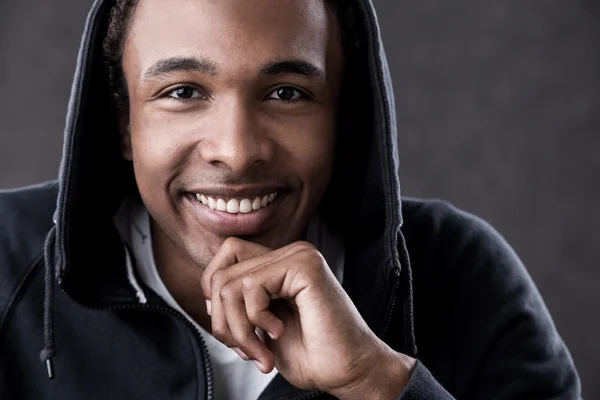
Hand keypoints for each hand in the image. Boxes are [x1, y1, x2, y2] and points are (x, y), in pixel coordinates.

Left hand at [200, 237, 413, 398]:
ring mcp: (298, 255)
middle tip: (247, 350)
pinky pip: (250, 286)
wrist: (349, 371)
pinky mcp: (304, 265)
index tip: (236, 334)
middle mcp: (289, 254)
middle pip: (220, 274)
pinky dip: (255, 320)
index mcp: (281, 264)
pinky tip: (279, 332)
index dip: (215, 298)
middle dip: (222, 322)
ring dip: (238, 329)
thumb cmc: (313, 354)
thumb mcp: (262, 326)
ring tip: (261, 352)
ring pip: (229, 284)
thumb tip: (209, 296)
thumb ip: (240, 303)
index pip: (224, 259)